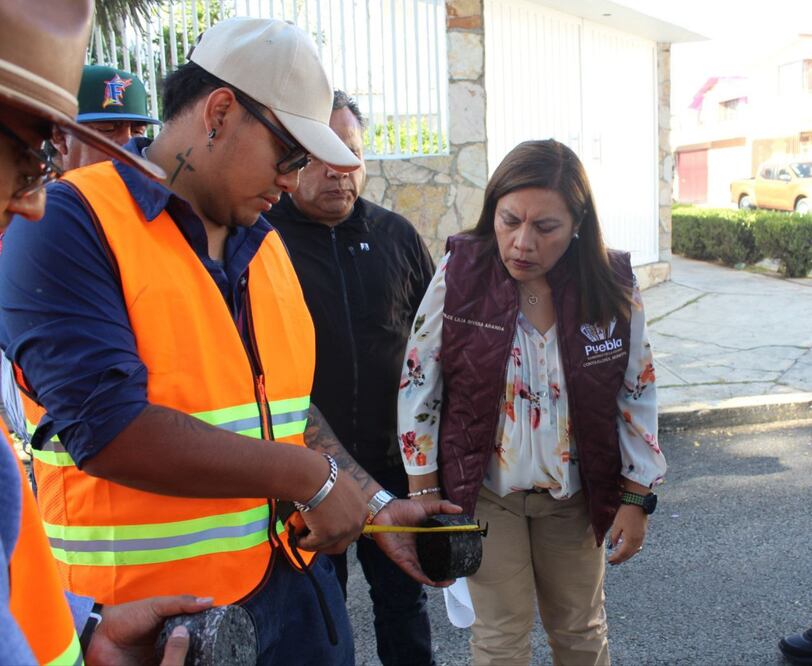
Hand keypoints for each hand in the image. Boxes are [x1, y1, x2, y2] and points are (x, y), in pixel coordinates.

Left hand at [84, 595, 212, 665]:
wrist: (99, 639)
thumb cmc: (127, 617)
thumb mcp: (157, 606)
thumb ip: (181, 603)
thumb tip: (210, 601)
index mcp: (171, 627)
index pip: (195, 629)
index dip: (208, 629)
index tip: (224, 630)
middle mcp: (168, 644)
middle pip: (190, 648)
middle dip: (202, 649)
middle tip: (218, 649)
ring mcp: (160, 660)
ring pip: (180, 660)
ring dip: (189, 658)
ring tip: (209, 658)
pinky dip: (176, 665)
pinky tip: (188, 663)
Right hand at [295, 469, 367, 553]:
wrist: (313, 476)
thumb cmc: (324, 475)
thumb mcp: (345, 486)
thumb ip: (347, 500)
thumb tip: (338, 508)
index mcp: (362, 510)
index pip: (355, 529)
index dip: (341, 533)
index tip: (330, 532)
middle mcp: (356, 522)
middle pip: (344, 542)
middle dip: (330, 543)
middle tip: (317, 540)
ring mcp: (343, 530)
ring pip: (328, 546)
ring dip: (316, 545)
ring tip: (304, 539)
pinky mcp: (327, 535)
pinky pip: (313, 545)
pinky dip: (303, 543)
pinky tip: (296, 538)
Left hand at [372, 498, 462, 586]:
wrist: (384, 512)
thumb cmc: (402, 509)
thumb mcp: (426, 507)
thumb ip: (442, 507)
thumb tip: (460, 510)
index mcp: (425, 538)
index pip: (439, 550)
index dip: (449, 556)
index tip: (461, 558)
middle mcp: (419, 549)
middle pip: (433, 564)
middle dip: (444, 571)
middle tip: (456, 574)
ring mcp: (411, 556)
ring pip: (425, 572)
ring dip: (436, 579)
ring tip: (448, 581)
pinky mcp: (402, 560)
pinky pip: (414, 572)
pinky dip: (424, 578)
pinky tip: (433, 582)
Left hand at [607, 504, 647, 564]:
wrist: (638, 502)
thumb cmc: (625, 512)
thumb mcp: (616, 524)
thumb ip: (614, 537)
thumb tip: (614, 546)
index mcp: (631, 539)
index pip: (622, 553)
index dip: (616, 558)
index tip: (609, 561)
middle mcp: (638, 540)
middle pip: (629, 554)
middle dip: (620, 559)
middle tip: (613, 563)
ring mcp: (642, 537)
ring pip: (634, 551)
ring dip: (626, 556)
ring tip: (618, 558)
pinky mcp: (643, 534)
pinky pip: (637, 546)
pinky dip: (631, 550)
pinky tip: (626, 550)